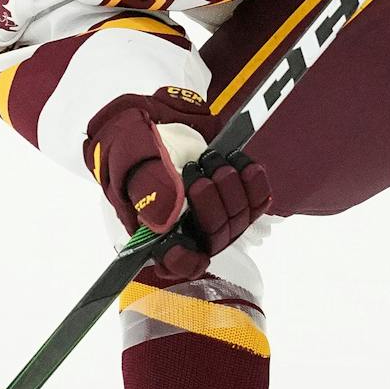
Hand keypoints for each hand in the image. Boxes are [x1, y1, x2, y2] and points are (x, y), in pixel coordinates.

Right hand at [84, 88, 271, 278]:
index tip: (180, 240)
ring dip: (229, 184)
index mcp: (156, 232)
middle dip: (209, 202)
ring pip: (239, 219)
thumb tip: (166, 216)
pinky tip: (238, 161)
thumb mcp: (131, 159)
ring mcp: (217, 218)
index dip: (184, 259)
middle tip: (194, 170)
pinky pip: (258, 201)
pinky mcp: (238, 200)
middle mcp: (190, 232)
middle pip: (215, 237)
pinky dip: (253, 180)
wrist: (158, 124)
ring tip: (210, 159)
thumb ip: (147, 184)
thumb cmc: (136, 147)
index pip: (177, 264)